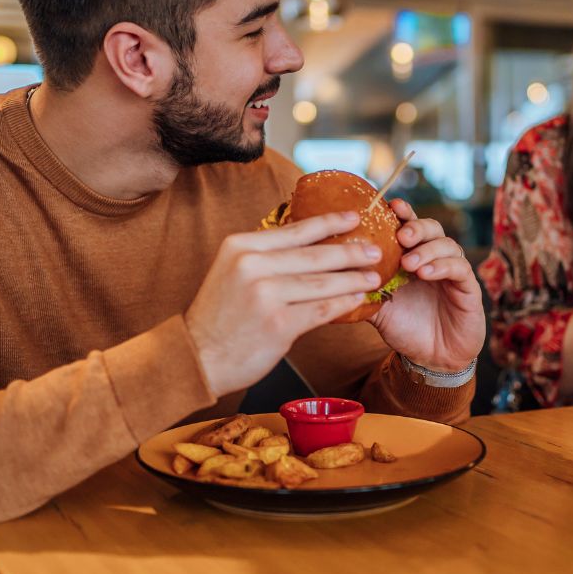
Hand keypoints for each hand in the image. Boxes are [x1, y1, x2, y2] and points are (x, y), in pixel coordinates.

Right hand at [184, 212, 381, 397]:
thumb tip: (309, 243)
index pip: (295, 230)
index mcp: (241, 246)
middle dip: (351, 252)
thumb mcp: (232, 271)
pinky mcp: (278, 324)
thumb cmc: (220, 315)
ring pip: (322, 282)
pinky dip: (344, 304)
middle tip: (375, 250)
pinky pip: (322, 310)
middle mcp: (252, 265)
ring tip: (374, 276)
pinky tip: (359, 300)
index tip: (354, 217)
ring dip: (354, 279)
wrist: (197, 357)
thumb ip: (265, 257)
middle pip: (314, 255)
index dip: (329, 222)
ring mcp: (265, 295)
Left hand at [369, 199, 485, 372]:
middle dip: (416, 227)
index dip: (403, 213)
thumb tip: (330, 277)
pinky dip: (443, 266)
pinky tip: (426, 273)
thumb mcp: (378, 308)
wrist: (431, 359)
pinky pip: (459, 268)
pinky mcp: (468, 288)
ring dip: (427, 250)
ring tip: (409, 263)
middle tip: (402, 236)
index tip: (390, 205)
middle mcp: (434, 259)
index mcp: (413, 257)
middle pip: (432, 228)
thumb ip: (361, 289)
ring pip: (448, 245)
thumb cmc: (405, 328)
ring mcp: (453, 272)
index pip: (409, 226)